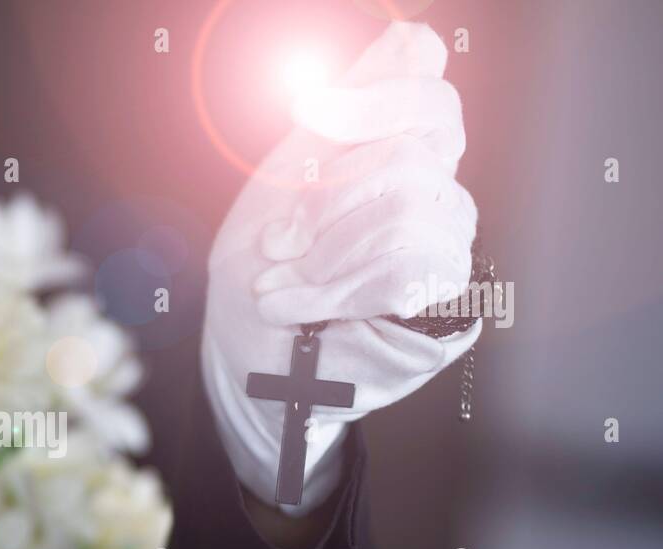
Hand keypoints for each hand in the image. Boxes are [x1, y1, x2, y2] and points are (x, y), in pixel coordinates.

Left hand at [202, 21, 479, 515]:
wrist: (245, 365)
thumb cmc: (257, 275)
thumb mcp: (277, 188)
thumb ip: (336, 121)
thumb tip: (403, 38)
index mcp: (388, 146)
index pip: (424, 80)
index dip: (374, 92)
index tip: (308, 115)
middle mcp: (431, 184)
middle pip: (410, 148)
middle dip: (324, 199)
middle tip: (276, 245)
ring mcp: (446, 242)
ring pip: (408, 207)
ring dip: (324, 253)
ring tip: (279, 283)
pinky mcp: (447, 303)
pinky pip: (407, 267)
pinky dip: (336, 290)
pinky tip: (296, 307)